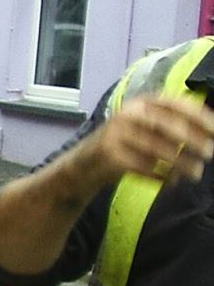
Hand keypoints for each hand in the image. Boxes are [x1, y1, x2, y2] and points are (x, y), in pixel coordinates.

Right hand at [84, 94, 213, 186]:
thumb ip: (172, 126)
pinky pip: (142, 166)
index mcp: (142, 103)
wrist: (84, 164)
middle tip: (211, 152)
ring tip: (196, 173)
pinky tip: (172, 182)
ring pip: (156, 148)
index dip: (198, 116)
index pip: (175, 104)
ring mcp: (117, 134)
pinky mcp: (109, 155)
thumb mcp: (146, 127)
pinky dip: (160, 176)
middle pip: (166, 124)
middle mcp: (128, 114)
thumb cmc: (126, 145)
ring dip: (180, 163)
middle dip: (192, 139)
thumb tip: (209, 135)